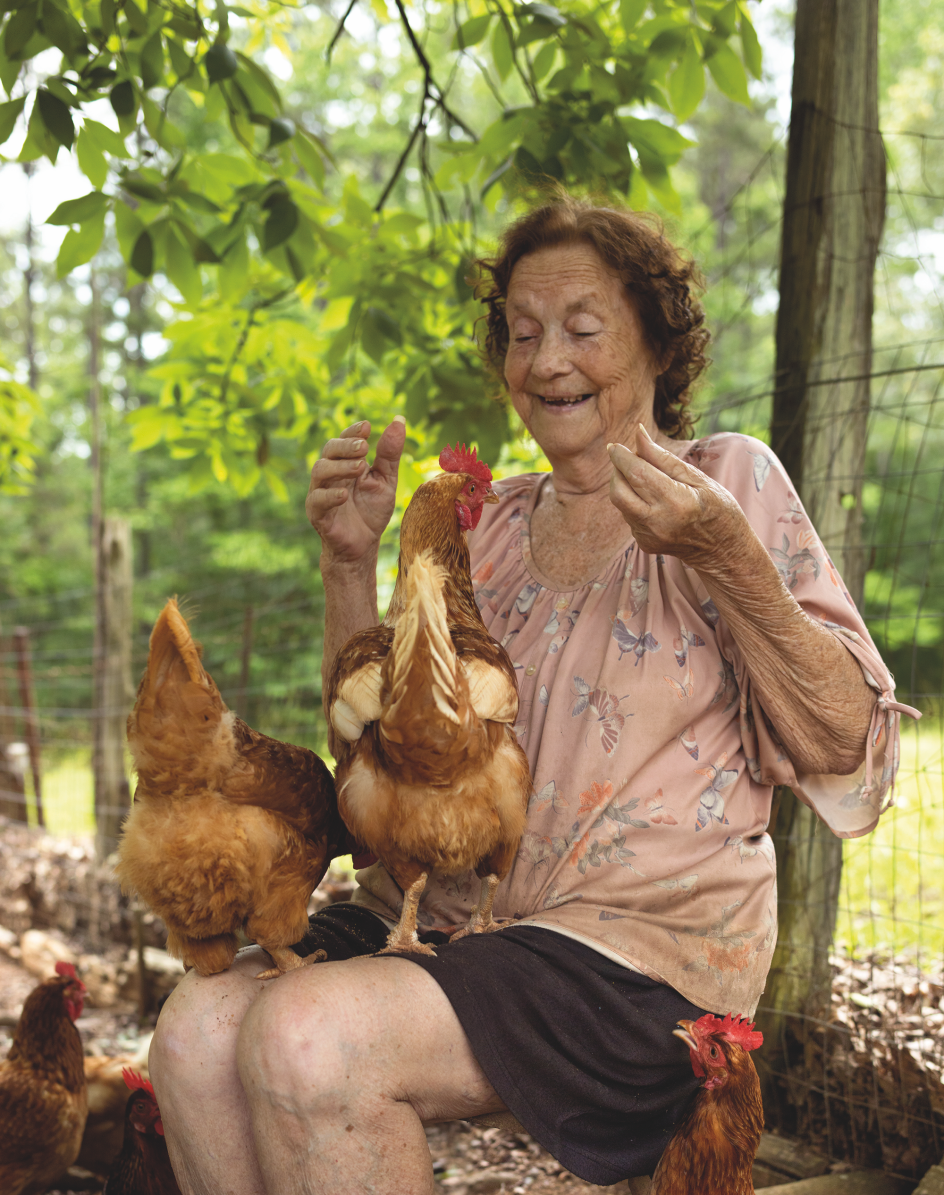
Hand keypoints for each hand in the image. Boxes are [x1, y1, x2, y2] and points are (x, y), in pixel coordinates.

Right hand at [306, 417, 405, 564]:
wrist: (363, 546)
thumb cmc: (371, 511)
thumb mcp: (386, 480)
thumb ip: (389, 453)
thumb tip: (399, 420)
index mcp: (346, 463)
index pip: (344, 439)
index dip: (353, 431)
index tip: (367, 427)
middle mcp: (330, 474)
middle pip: (329, 450)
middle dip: (346, 445)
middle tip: (364, 447)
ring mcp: (320, 492)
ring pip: (320, 470)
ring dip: (339, 466)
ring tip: (360, 467)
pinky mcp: (316, 513)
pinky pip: (317, 500)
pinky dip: (329, 495)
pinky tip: (344, 494)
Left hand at [607, 425, 749, 569]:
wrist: (723, 548)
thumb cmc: (717, 506)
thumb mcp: (697, 477)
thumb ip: (663, 457)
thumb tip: (638, 434)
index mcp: (676, 501)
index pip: (637, 474)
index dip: (621, 457)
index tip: (614, 446)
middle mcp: (658, 522)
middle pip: (618, 491)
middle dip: (617, 471)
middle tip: (626, 459)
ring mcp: (649, 536)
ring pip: (620, 503)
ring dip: (624, 485)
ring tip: (645, 478)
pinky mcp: (644, 543)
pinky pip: (628, 516)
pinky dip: (633, 502)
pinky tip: (653, 501)